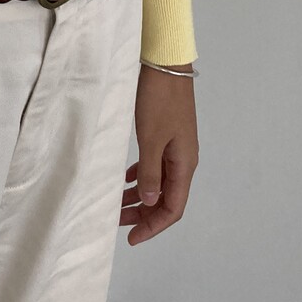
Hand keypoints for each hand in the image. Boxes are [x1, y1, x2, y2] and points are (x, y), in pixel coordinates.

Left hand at [120, 62, 198, 245]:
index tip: (131, 238)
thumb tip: (148, 201)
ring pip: (159, 182)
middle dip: (143, 214)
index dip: (153, 226)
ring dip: (140, 196)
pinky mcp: (166, 134)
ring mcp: (175, 146)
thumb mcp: (150, 138)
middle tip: (117, 223)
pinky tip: (125, 179)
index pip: (173, 207)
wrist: (165, 63)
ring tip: (116, 205)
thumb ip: (149, 172)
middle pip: (166, 198)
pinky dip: (140, 176)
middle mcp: (183, 159)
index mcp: (184, 163)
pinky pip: (154, 166)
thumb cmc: (158, 99)